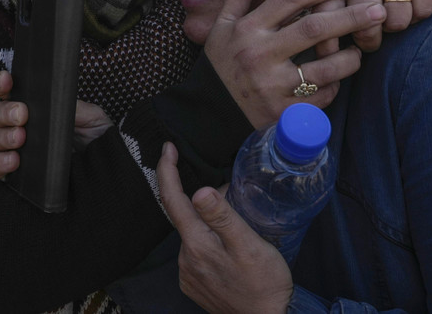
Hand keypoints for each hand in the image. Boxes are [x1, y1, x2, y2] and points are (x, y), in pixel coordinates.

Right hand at [0, 71, 112, 178]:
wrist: (103, 170)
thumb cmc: (96, 139)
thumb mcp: (92, 117)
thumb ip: (74, 106)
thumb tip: (55, 99)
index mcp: (35, 107)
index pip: (10, 91)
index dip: (2, 83)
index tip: (7, 82)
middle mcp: (20, 125)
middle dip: (5, 112)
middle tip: (22, 115)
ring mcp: (15, 149)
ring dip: (2, 137)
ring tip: (20, 139)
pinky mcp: (14, 173)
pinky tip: (13, 161)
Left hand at [157, 142, 291, 313]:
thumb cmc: (264, 284)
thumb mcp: (248, 245)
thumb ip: (223, 217)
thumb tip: (201, 190)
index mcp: (196, 243)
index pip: (172, 199)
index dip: (167, 170)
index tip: (167, 148)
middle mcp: (185, 258)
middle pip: (186, 215)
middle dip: (204, 199)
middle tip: (233, 194)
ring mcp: (188, 272)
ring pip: (194, 233)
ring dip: (209, 223)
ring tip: (239, 225)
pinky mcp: (195, 283)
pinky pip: (197, 252)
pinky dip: (209, 240)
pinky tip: (230, 246)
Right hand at [206, 0, 384, 128]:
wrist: (208, 114)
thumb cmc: (222, 62)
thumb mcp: (224, 24)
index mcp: (248, 29)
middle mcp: (259, 55)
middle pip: (315, 28)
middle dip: (351, 16)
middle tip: (377, 9)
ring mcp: (272, 86)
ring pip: (325, 68)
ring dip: (349, 58)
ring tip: (360, 50)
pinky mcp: (282, 112)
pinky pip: (321, 97)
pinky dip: (334, 87)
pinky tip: (337, 79)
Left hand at [280, 0, 431, 51]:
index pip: (328, 17)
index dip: (328, 43)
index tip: (330, 53)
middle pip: (365, 26)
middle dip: (365, 41)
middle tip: (364, 42)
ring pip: (396, 21)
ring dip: (393, 29)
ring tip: (386, 23)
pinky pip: (422, 10)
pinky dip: (418, 14)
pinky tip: (409, 6)